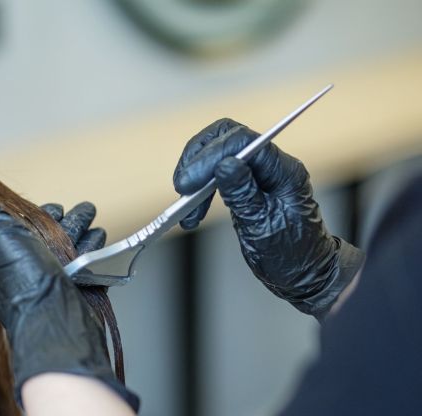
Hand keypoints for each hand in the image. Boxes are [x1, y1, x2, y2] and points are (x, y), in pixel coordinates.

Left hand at [0, 177, 138, 410]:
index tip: (53, 205)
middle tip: (84, 208)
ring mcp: (63, 276)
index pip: (30, 225)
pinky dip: (98, 250)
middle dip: (71, 219)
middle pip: (58, 234)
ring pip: (78, 246)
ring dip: (86, 231)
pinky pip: (93, 263)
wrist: (56, 317)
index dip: (42, 213)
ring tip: (93, 221)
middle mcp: (39, 263)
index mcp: (17, 250)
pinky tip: (101, 240)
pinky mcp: (84, 286)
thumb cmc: (25, 280)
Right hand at [173, 118, 365, 318]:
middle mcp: (272, 165)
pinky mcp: (245, 183)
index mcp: (284, 171)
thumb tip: (224, 165)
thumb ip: (243, 194)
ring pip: (216, 151)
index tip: (189, 182)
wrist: (304, 273)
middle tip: (183, 187)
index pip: (242, 141)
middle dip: (198, 158)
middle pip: (226, 136)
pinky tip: (192, 210)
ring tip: (186, 206)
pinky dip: (198, 187)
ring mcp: (258, 173)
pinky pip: (215, 172)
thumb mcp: (263, 227)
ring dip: (194, 173)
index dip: (210, 156)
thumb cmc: (292, 255)